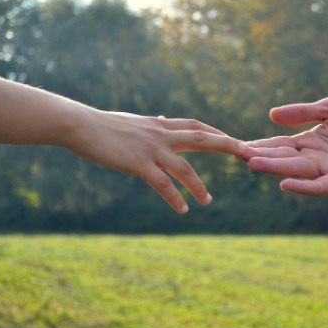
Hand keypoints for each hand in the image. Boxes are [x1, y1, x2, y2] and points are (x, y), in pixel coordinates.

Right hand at [68, 109, 247, 212]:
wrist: (79, 125)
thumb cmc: (104, 125)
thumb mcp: (134, 121)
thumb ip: (152, 123)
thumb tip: (161, 117)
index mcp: (161, 124)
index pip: (197, 126)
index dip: (218, 133)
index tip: (236, 140)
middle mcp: (161, 134)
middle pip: (202, 138)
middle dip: (227, 145)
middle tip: (248, 153)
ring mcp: (151, 149)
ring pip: (185, 168)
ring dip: (200, 186)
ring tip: (209, 201)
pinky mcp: (138, 164)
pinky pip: (162, 184)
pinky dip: (175, 197)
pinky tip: (183, 209)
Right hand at [243, 97, 327, 195]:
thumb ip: (303, 112)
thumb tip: (271, 115)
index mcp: (310, 141)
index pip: (280, 144)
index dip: (261, 145)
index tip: (237, 145)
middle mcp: (315, 157)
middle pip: (283, 158)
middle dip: (262, 156)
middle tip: (237, 155)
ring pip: (296, 170)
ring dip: (274, 168)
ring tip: (253, 164)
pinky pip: (319, 186)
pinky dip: (303, 187)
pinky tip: (285, 184)